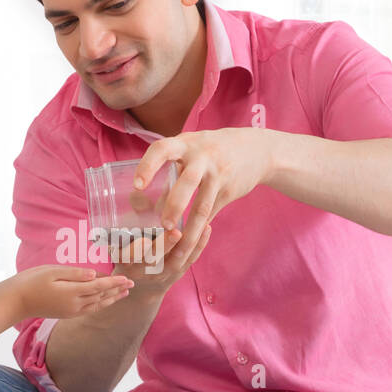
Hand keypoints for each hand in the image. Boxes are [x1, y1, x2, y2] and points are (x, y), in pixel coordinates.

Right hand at [12, 265, 132, 319]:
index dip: (115, 282)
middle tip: (133, 284)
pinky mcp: (67, 314)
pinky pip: (89, 309)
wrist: (16, 301)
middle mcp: (74, 305)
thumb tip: (95, 274)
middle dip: (117, 290)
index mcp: (72, 292)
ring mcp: (71, 311)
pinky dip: (101, 304)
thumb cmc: (31, 281)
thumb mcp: (52, 272)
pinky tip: (104, 300)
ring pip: (97, 305)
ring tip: (124, 293)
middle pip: (102, 297)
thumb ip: (75, 273)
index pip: (99, 286)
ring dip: (112, 299)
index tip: (128, 278)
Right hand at [105, 223, 212, 299]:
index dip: (136, 250)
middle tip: (175, 232)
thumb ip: (130, 215)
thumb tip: (137, 192)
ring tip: (197, 223)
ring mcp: (162, 273)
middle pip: (154, 260)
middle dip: (165, 246)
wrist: (141, 285)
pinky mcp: (178, 273)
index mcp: (124, 259)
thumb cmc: (129, 248)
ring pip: (175, 261)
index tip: (145, 240)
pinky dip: (199, 245)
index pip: (127, 256)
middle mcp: (142, 269)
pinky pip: (190, 260)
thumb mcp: (121, 235)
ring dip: (187, 243)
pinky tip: (207, 227)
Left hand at [132, 127, 270, 266]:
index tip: (137, 185)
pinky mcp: (228, 191)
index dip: (148, 166)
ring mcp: (218, 174)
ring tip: (176, 247)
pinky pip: (211, 214)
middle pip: (188, 182)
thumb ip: (168, 171)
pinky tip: (189, 243)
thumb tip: (139, 202)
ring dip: (189, 229)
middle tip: (163, 225)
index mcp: (185, 144)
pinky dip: (199, 230)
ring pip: (202, 206)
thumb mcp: (190, 150)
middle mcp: (202, 157)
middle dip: (174, 205)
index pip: (162, 149)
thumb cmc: (208, 151)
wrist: (254, 150)